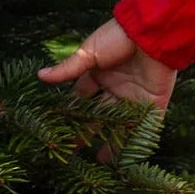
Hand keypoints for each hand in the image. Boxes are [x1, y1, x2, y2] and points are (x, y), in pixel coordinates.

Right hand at [36, 18, 177, 163]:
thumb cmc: (118, 37)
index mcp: (99, 74)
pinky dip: (139, 140)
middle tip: (74, 150)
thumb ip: (68, 69)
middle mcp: (116, 87)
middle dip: (88, 131)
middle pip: (99, 115)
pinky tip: (130, 156)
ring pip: (121, 124)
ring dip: (112, 141)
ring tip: (101, 161)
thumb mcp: (89, 52)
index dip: (71, 112)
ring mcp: (135, 96)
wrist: (152, 32)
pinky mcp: (154, 103)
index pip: (81, 98)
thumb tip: (40, 75)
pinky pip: (146, 126)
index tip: (58, 129)